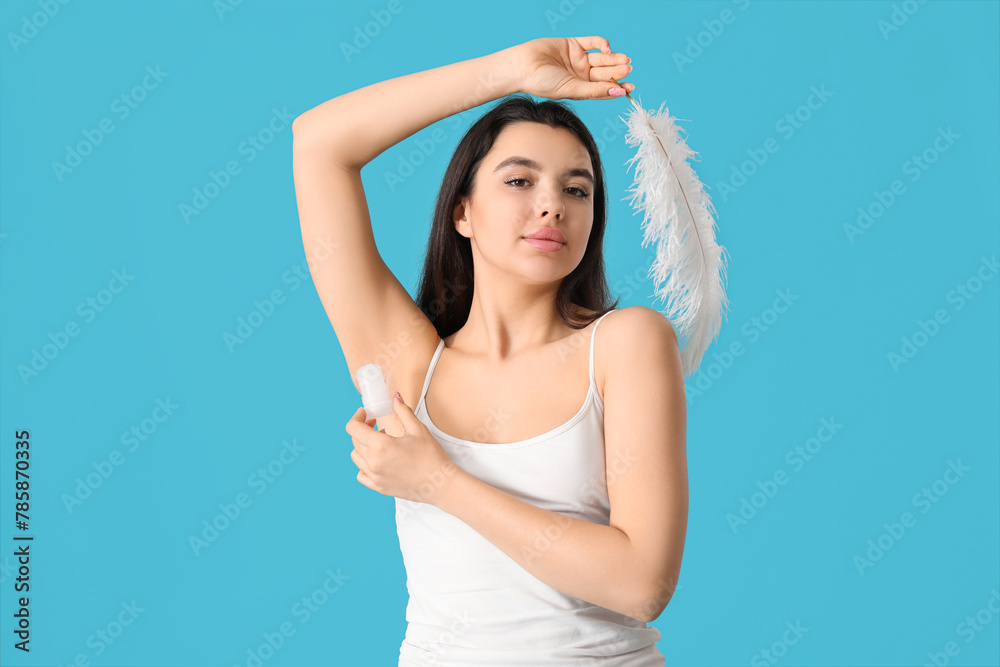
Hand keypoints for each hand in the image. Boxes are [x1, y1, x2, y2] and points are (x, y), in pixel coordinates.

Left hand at [344, 393, 459, 505]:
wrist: (441, 484)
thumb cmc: (431, 457)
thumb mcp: (418, 429)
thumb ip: (403, 411)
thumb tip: (396, 397)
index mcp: (381, 446)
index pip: (353, 428)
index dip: (357, 417)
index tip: (365, 414)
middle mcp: (373, 462)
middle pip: (355, 441)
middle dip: (362, 429)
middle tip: (376, 424)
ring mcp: (375, 477)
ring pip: (356, 457)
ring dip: (363, 446)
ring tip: (379, 442)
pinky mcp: (379, 488)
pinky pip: (361, 475)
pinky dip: (364, 465)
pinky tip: (377, 460)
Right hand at [511, 36, 633, 100]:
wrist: (523, 67)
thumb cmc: (543, 83)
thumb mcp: (572, 89)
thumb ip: (595, 90)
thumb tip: (618, 92)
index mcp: (580, 88)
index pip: (604, 88)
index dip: (618, 87)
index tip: (629, 87)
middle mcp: (581, 74)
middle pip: (605, 72)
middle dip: (617, 71)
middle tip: (628, 69)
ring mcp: (578, 58)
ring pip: (602, 58)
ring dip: (614, 58)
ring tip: (624, 59)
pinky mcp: (574, 44)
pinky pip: (593, 42)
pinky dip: (602, 44)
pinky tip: (606, 49)